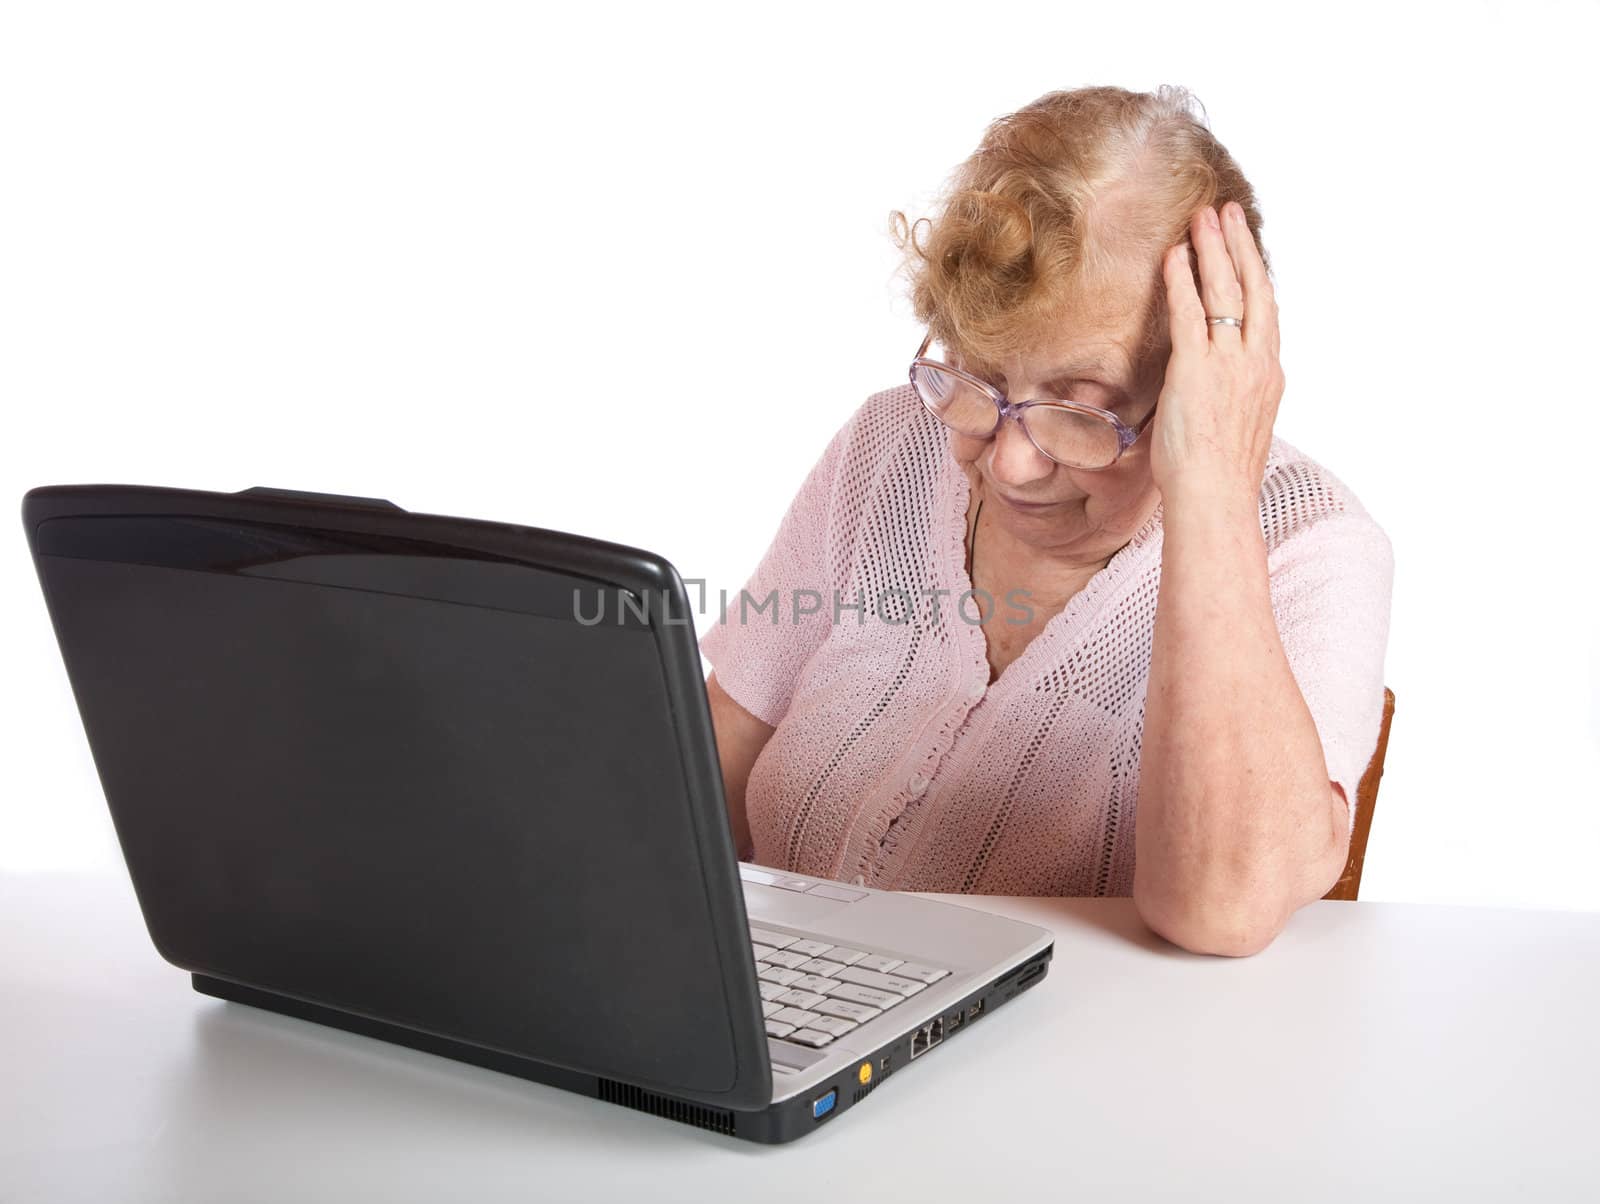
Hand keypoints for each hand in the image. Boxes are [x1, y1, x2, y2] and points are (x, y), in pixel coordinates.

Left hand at [1148, 202, 1283, 507]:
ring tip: (1203, 217)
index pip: (1266, 314)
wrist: (1216, 500)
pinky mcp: (1197, 369)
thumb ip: (1230, 403)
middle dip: (1240, 246)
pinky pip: (1189, 313)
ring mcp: (1228, 363)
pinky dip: (1183, 280)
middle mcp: (1256, 363)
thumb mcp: (1237, 432)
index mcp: (1268, 377)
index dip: (1257, 277)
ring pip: (1225, 291)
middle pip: (1254, 289)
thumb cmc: (1218, 481)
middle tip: (1228, 213)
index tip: (1248, 251)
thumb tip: (1213, 399)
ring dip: (1214, 249)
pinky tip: (1175, 255)